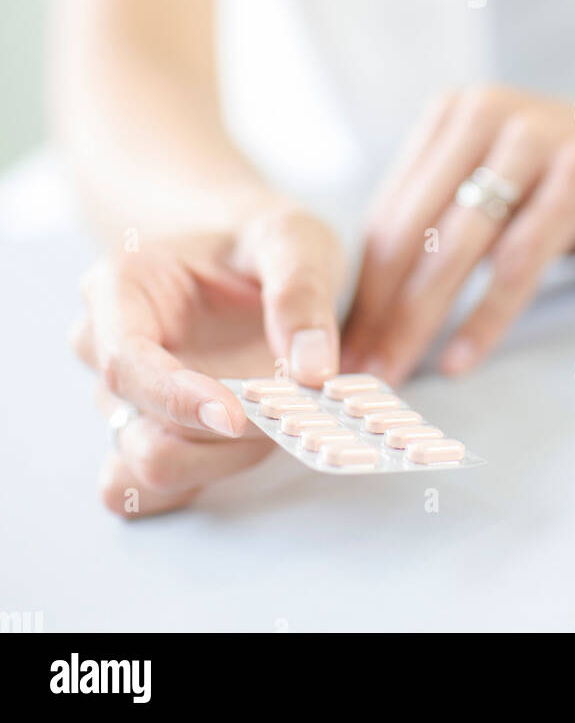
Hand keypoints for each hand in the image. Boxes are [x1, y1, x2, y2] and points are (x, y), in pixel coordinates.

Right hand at [72, 207, 344, 516]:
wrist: (260, 258)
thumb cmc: (263, 244)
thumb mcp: (293, 241)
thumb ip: (301, 293)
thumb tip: (312, 369)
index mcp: (122, 286)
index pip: (124, 360)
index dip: (175, 398)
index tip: (236, 417)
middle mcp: (107, 346)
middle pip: (135, 430)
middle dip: (218, 440)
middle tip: (291, 415)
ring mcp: (125, 397)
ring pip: (149, 467)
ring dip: (220, 462)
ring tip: (281, 422)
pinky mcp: (151, 434)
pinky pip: (157, 488)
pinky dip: (206, 478)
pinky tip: (253, 444)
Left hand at [342, 86, 574, 382]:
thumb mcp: (507, 192)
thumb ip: (447, 224)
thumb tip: (371, 307)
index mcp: (454, 115)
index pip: (389, 213)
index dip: (362, 288)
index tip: (340, 348)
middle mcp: (485, 113)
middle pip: (412, 229)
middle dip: (378, 310)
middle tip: (356, 374)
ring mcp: (536, 138)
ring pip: (457, 247)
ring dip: (419, 320)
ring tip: (395, 374)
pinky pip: (519, 261)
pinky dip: (486, 317)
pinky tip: (461, 359)